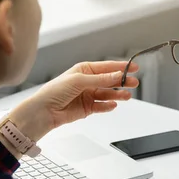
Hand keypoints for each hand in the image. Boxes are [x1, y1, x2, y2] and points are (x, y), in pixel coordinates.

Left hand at [7, 61, 138, 141]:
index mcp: (85, 70)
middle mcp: (88, 82)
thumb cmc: (55, 91)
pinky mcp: (88, 108)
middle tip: (134, 82)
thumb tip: (117, 75)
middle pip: (110, 80)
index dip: (121, 67)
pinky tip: (113, 105)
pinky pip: (102, 106)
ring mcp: (88, 95)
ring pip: (108, 94)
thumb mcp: (79, 81)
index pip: (107, 67)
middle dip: (122, 81)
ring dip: (118, 95)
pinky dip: (108, 106)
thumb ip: (100, 79)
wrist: (44, 111)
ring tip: (127, 96)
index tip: (133, 67)